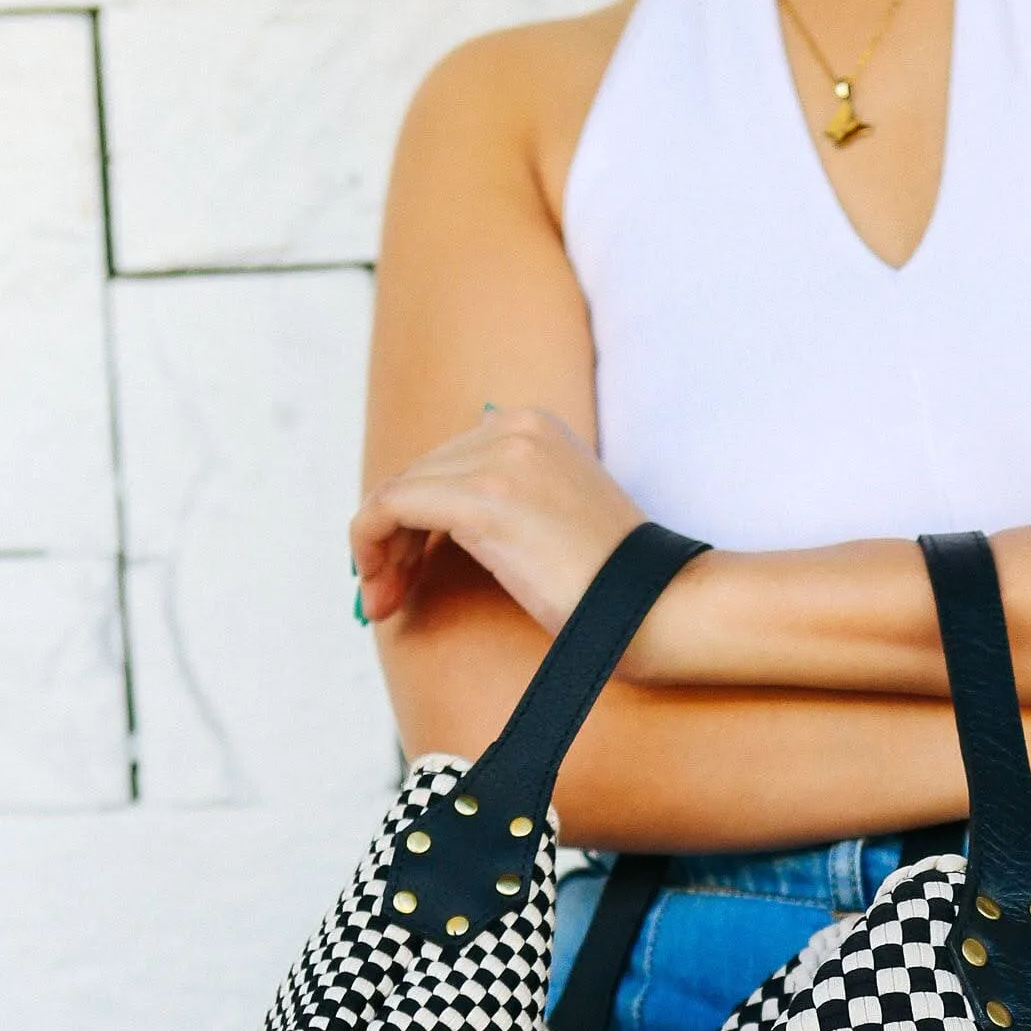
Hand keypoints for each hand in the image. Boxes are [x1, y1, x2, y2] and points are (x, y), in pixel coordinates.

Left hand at [350, 404, 641, 630]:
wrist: (659, 606)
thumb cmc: (613, 583)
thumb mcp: (556, 515)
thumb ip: (506, 494)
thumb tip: (436, 511)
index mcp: (534, 424)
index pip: (444, 461)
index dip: (412, 519)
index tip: (404, 568)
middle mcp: (514, 427)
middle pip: (418, 475)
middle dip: (390, 537)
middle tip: (384, 594)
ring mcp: (500, 458)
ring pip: (399, 491)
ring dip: (378, 549)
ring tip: (382, 599)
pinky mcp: (484, 498)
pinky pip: (392, 508)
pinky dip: (370, 544)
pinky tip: (379, 588)